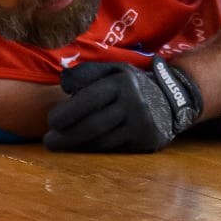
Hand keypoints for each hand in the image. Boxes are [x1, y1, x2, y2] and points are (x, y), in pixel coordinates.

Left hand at [44, 57, 202, 153]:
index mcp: (122, 82)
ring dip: (77, 146)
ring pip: (102, 141)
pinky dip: (93, 150)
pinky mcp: (144, 142)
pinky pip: (113, 150)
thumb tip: (63, 85)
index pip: (89, 100)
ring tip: (59, 146)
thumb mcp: (113, 70)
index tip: (51, 122)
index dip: (67, 113)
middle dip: (67, 136)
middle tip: (49, 141)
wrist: (171, 100)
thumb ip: (87, 73)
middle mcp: (133, 104)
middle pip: (93, 125)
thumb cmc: (131, 85)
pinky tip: (80, 149)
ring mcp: (140, 126)